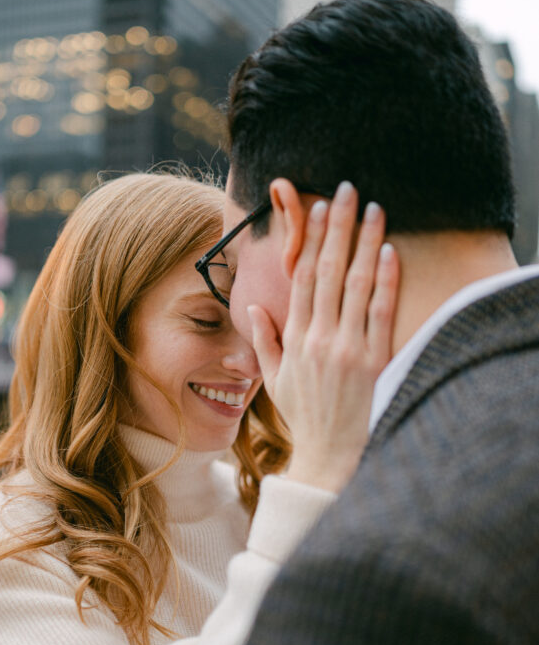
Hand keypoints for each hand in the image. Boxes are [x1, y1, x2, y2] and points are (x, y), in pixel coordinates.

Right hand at [249, 181, 398, 491]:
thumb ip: (264, 340)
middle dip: (340, 226)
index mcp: (295, 338)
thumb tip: (254, 307)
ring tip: (375, 208)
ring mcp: (349, 347)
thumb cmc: (305, 416)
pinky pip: (382, 312)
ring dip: (367, 241)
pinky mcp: (376, 360)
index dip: (311, 239)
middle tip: (348, 189)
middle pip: (331, 269)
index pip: (303, 277)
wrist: (332, 455)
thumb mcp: (276, 379)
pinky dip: (386, 280)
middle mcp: (320, 337)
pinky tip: (390, 252)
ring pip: (358, 283)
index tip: (318, 209)